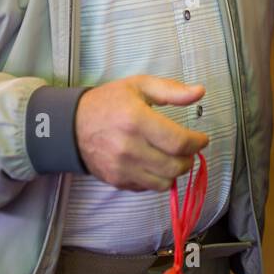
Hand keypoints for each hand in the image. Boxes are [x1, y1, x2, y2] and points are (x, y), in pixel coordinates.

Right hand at [74, 76, 208, 191]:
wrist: (71, 125)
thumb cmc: (109, 102)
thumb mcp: (140, 85)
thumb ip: (172, 90)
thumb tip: (200, 91)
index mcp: (136, 120)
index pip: (178, 142)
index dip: (197, 143)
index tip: (202, 139)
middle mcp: (129, 148)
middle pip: (174, 166)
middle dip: (189, 158)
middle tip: (189, 149)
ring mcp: (121, 168)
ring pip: (164, 182)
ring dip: (175, 171)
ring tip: (174, 158)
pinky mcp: (116, 180)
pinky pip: (148, 188)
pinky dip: (158, 179)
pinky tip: (155, 164)